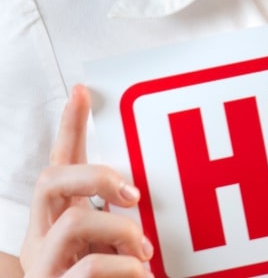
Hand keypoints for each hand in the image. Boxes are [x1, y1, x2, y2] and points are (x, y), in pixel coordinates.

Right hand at [20, 85, 153, 276]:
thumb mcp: (110, 248)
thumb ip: (117, 220)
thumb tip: (141, 193)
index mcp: (58, 223)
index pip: (60, 166)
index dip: (69, 129)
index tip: (82, 90)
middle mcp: (42, 242)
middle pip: (52, 182)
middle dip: (96, 174)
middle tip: (135, 192)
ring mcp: (43, 270)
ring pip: (73, 225)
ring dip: (118, 231)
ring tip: (144, 254)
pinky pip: (86, 271)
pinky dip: (121, 270)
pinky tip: (140, 276)